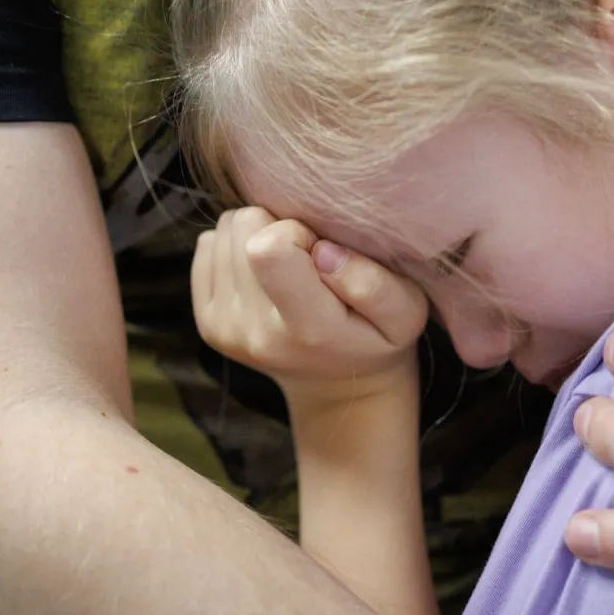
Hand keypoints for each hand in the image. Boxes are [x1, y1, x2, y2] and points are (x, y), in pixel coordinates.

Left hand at [192, 207, 428, 409]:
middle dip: (276, 227)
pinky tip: (267, 276)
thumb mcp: (406, 314)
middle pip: (242, 227)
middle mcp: (255, 333)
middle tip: (308, 259)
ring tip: (289, 267)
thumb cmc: (378, 339)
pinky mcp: (207, 323)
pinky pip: (208, 246)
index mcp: (306, 328)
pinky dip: (236, 249)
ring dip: (256, 236)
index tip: (321, 250)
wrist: (338, 387)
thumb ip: (374, 285)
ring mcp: (225, 329)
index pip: (268, 248)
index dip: (296, 230)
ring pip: (223, 230)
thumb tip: (323, 252)